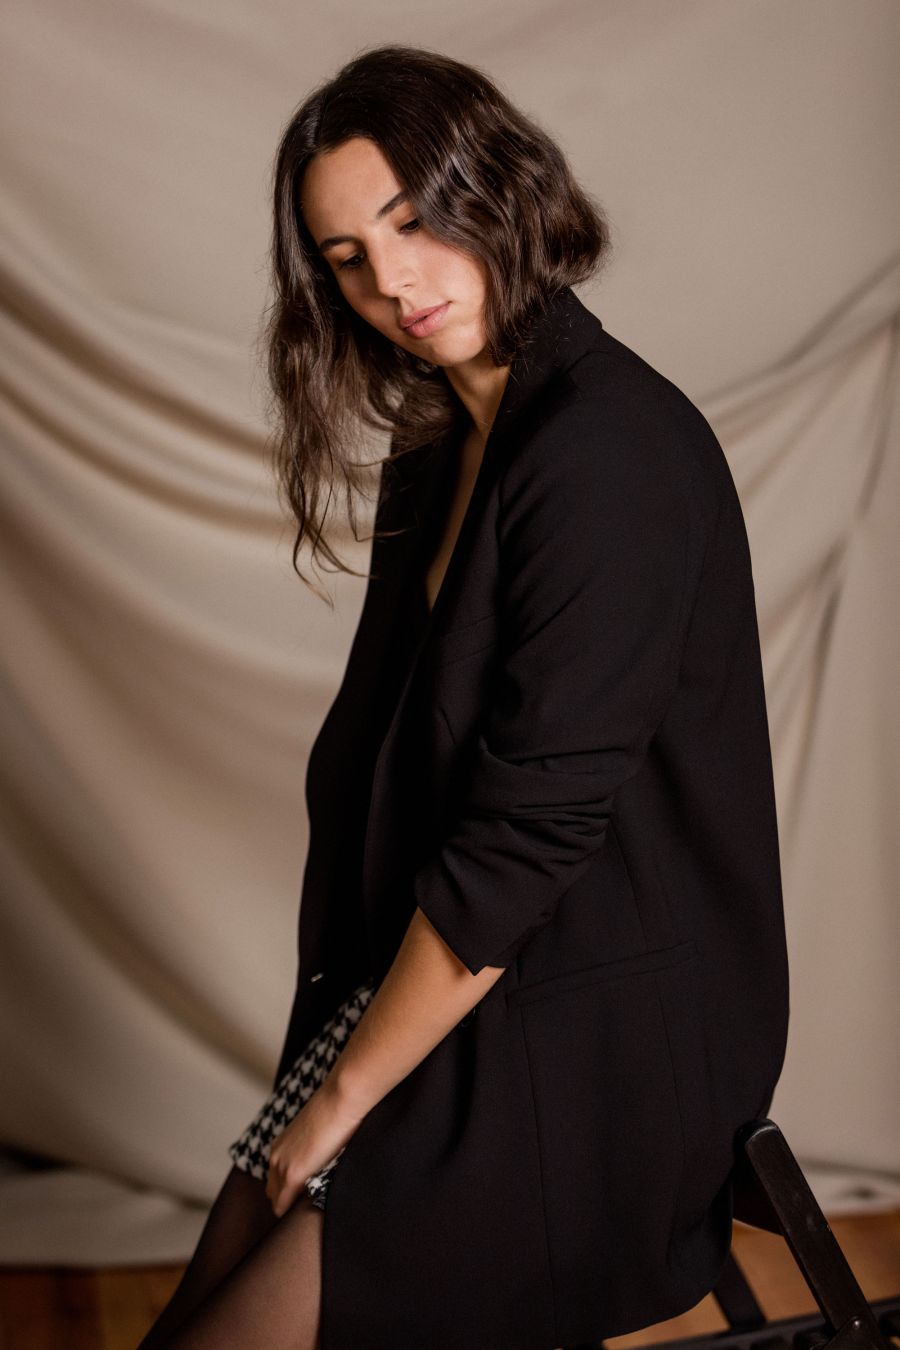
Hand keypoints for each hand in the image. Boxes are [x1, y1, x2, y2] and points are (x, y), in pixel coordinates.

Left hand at [265, 1076, 367, 1218]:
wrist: (340, 1099)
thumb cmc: (336, 1112)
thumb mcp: (317, 1134)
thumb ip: (314, 1150)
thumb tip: (324, 1160)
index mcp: (280, 1146)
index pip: (276, 1180)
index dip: (289, 1191)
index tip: (306, 1196)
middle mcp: (275, 1156)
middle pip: (272, 1192)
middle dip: (287, 1200)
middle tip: (308, 1204)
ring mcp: (281, 1166)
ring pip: (276, 1200)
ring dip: (290, 1206)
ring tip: (308, 1208)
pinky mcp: (292, 1175)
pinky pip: (282, 1205)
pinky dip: (291, 1212)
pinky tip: (305, 1212)